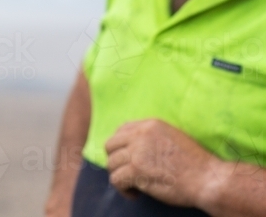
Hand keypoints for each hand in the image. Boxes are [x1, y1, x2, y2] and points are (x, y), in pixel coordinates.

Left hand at [105, 119, 221, 206]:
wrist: (208, 179)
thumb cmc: (196, 164)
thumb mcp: (173, 137)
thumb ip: (153, 137)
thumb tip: (134, 145)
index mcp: (150, 125)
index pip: (122, 130)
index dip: (121, 145)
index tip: (127, 157)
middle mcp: (141, 135)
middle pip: (111, 145)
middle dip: (115, 160)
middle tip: (126, 172)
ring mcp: (137, 152)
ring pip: (112, 163)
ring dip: (120, 176)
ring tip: (132, 185)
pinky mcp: (137, 170)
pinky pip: (116, 179)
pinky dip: (123, 189)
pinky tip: (135, 194)